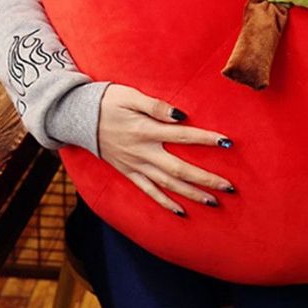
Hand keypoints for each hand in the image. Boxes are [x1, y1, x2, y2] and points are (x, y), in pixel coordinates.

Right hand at [98, 83, 234, 215]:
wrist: (78, 117)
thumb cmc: (108, 101)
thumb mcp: (130, 96)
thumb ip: (156, 106)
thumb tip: (181, 115)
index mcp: (146, 130)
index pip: (183, 135)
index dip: (206, 139)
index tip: (228, 143)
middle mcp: (142, 152)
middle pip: (180, 169)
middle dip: (205, 179)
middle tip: (229, 187)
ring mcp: (135, 165)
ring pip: (167, 184)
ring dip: (191, 194)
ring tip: (213, 201)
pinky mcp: (127, 172)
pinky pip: (148, 191)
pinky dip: (164, 203)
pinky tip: (180, 211)